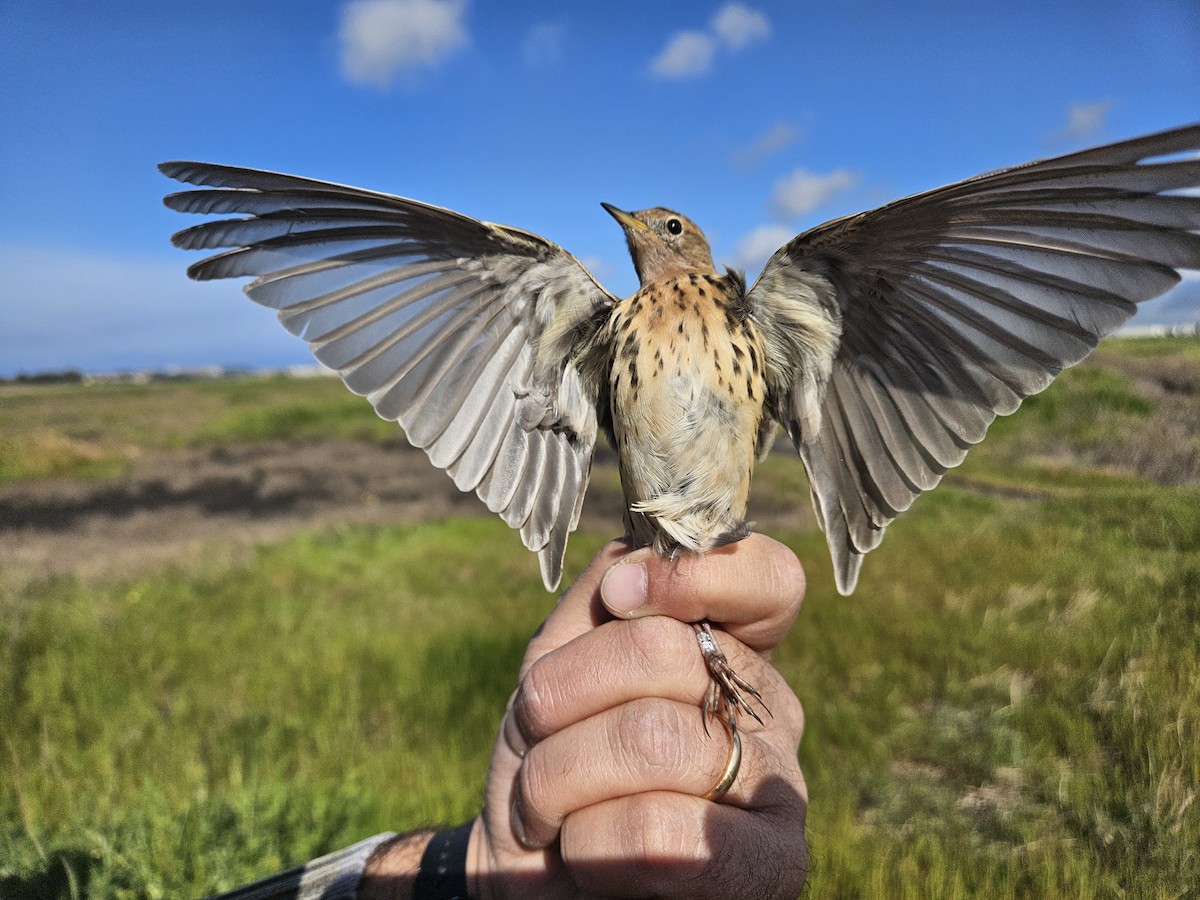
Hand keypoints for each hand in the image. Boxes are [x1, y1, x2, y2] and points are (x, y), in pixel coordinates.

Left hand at [471, 535, 808, 898]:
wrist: (526, 877)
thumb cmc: (550, 762)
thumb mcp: (556, 662)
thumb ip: (600, 595)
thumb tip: (634, 567)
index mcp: (730, 652)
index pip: (769, 579)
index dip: (695, 574)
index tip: (618, 595)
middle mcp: (770, 710)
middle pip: (666, 653)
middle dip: (560, 696)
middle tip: (536, 739)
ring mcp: (779, 787)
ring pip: (654, 739)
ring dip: (557, 776)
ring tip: (546, 810)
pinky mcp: (772, 866)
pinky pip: (665, 830)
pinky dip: (591, 842)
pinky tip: (585, 855)